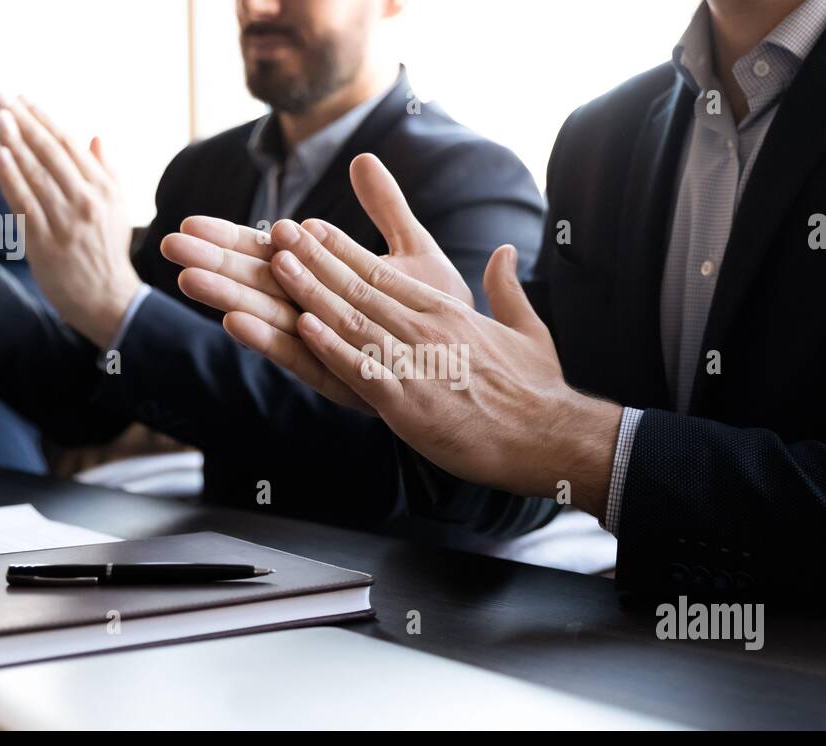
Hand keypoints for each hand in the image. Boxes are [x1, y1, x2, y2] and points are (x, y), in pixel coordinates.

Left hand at [0, 94, 138, 347]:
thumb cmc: (108, 252)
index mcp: (104, 189)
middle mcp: (86, 200)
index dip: (42, 117)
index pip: (69, 143)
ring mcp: (65, 221)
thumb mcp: (117, 209)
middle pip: (49, 151)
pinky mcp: (45, 241)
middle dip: (22, 120)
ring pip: (34, 173)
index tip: (22, 98)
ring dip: (13, 141)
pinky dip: (9, 177)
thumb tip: (95, 136)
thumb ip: (106, 171)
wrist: (107, 299)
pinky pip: (23, 202)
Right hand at [159, 153, 474, 412]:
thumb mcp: (415, 254)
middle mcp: (320, 319)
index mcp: (329, 287)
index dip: (231, 238)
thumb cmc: (445, 319)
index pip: (271, 255)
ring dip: (229, 298)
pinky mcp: (347, 381)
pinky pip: (303, 359)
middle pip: (258, 285)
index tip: (189, 220)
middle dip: (214, 265)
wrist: (480, 376)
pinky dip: (271, 340)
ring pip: (269, 319)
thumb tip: (362, 158)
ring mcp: (330, 351)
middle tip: (167, 245)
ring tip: (190, 280)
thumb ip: (386, 209)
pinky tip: (239, 323)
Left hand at [264, 218, 621, 512]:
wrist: (549, 437)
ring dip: (311, 292)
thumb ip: (507, 288)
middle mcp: (427, 330)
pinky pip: (362, 371)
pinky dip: (332, 348)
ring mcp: (416, 365)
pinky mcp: (410, 404)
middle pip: (359, 287)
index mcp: (447, 312)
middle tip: (276, 232)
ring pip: (353, 321)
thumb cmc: (538, 389)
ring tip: (277, 265)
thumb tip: (504, 250)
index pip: (384, 273)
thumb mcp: (527, 328)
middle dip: (314, 259)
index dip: (342, 249)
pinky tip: (303, 329)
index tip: (310, 228)